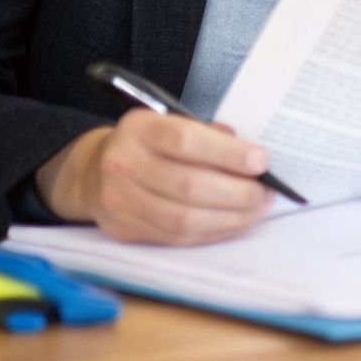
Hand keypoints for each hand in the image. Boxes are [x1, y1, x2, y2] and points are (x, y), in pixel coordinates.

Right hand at [34, 109, 273, 244]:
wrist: (94, 171)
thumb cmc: (150, 143)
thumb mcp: (172, 122)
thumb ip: (208, 135)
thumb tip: (254, 159)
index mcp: (139, 128)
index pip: (186, 141)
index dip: (228, 154)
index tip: (261, 161)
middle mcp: (123, 163)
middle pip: (189, 185)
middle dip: (237, 192)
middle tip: (266, 192)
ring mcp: (119, 201)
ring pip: (185, 219)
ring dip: (231, 217)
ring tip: (257, 209)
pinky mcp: (124, 230)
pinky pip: (178, 237)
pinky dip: (214, 232)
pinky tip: (234, 222)